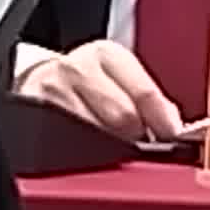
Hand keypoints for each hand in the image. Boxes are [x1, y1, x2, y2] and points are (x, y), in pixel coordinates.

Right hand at [15, 39, 185, 143]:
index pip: (144, 92)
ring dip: (113, 147)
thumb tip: (172, 124)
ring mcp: (54, 93)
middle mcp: (77, 70)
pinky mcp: (37, 116)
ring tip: (115, 141)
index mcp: (105, 55)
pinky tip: (93, 147)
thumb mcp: (119, 74)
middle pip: (122, 117)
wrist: (39, 79)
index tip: (172, 135)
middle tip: (141, 140)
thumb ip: (149, 97)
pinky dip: (89, 154)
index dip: (163, 120)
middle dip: (138, 135)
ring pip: (98, 135)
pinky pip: (72, 146)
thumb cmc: (87, 80)